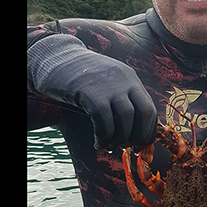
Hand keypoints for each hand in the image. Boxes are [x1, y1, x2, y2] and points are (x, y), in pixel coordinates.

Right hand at [28, 35, 156, 149]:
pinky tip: (98, 143)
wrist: (56, 58)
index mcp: (131, 79)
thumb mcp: (109, 82)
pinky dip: (103, 137)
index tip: (140, 145)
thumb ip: (122, 99)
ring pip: (125, 119)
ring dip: (119, 139)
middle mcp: (124, 80)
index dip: (148, 132)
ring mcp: (108, 85)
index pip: (150, 109)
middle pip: (144, 113)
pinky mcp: (90, 92)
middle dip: (139, 136)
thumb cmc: (82, 76)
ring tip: (109, 146)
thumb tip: (133, 131)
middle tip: (128, 148)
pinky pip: (103, 121)